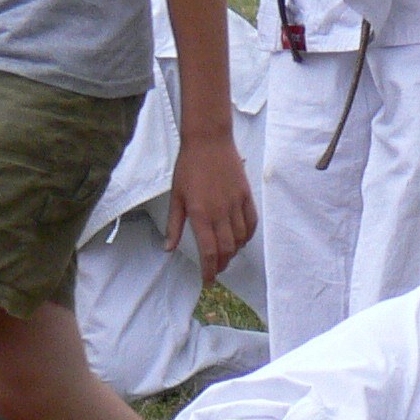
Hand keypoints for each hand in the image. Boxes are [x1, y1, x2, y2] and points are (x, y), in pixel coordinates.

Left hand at [168, 128, 257, 281]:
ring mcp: (236, 204)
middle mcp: (220, 212)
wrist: (208, 140)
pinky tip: (242, 239)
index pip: (208, 251)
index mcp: (200, 214)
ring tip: (227, 256)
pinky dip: (248, 235)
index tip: (208, 280)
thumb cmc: (188, 166)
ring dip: (235, 252)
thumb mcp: (176, 196)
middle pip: (226, 249)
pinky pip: (251, 222)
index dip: (209, 270)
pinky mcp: (246, 195)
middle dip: (222, 264)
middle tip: (216, 270)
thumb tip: (168, 248)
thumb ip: (174, 225)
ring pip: (241, 238)